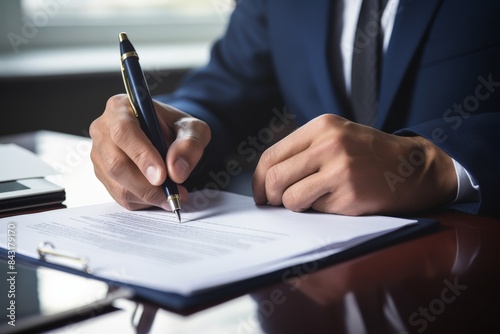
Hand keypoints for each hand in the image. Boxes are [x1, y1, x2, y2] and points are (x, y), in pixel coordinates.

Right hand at [89, 94, 210, 210]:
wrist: (169, 137)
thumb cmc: (176, 128)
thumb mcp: (193, 129)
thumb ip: (189, 145)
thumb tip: (176, 171)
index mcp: (120, 108)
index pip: (123, 132)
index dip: (141, 156)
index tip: (162, 176)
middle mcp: (103, 130)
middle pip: (116, 163)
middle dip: (146, 184)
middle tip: (173, 193)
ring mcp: (100, 154)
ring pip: (118, 184)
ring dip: (148, 196)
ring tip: (174, 194)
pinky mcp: (103, 175)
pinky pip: (120, 196)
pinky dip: (144, 201)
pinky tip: (161, 195)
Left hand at [252, 114, 456, 214]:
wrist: (411, 168)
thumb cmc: (368, 154)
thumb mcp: (336, 136)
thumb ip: (304, 151)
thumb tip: (266, 180)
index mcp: (322, 126)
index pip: (271, 155)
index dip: (258, 179)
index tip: (260, 193)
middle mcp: (329, 145)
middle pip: (275, 177)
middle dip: (269, 196)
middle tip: (275, 203)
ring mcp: (340, 170)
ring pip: (290, 197)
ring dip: (293, 205)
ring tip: (310, 200)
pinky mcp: (350, 195)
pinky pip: (315, 209)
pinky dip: (318, 210)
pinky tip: (336, 201)